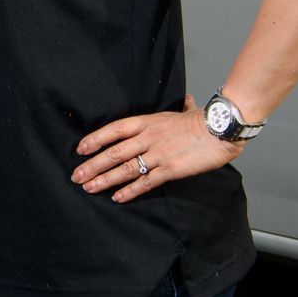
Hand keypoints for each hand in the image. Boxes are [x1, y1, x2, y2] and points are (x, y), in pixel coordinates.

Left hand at [71, 95, 242, 202]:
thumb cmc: (204, 120)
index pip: (113, 129)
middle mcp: (148, 137)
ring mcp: (158, 154)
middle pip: (113, 152)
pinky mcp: (170, 169)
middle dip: (92, 165)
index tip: (80, 149)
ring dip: (104, 179)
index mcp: (147, 122)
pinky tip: (117, 197)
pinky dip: (130, 190)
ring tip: (88, 187)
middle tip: (76, 176)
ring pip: (125, 168)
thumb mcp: (185, 111)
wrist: (221, 130)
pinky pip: (145, 182)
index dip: (95, 139)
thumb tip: (187, 99)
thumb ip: (181, 107)